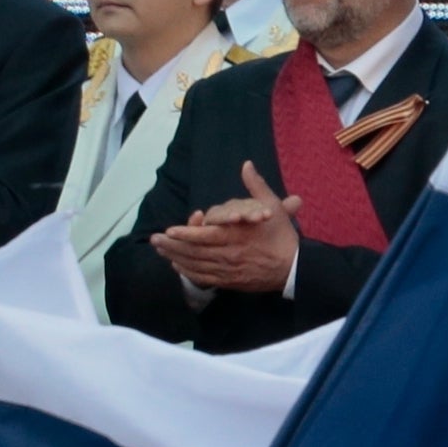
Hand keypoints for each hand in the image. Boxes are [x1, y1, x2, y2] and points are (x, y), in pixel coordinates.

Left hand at [149, 161, 301, 292]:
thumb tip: (246, 165)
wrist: (293, 268)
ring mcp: (226, 270)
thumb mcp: (272, 207)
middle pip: (194, 252)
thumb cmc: (282, 236)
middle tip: (154, 240)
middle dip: (172, 246)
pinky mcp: (228, 281)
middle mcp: (228, 255)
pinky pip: (203, 278)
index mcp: (236, 236)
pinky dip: (187, 272)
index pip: (204, 236)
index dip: (185, 234)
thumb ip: (256, 186)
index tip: (169, 230)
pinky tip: (177, 266)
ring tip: (160, 250)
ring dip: (175, 257)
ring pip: (195, 265)